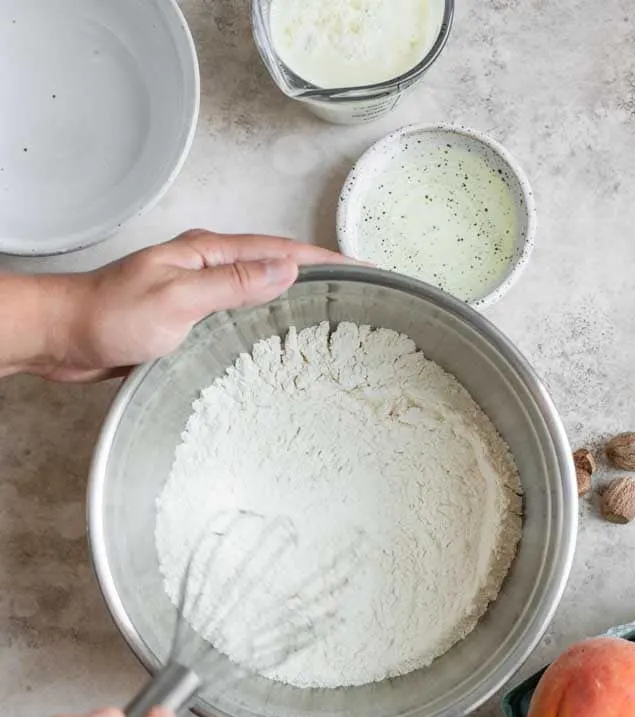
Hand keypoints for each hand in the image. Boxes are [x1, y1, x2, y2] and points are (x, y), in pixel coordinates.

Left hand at [11, 231, 345, 381]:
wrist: (65, 336)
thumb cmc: (110, 315)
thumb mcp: (178, 299)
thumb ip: (232, 284)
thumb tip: (286, 271)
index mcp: (208, 253)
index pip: (281, 251)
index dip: (325, 260)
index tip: (362, 269)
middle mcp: (206, 267)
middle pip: (276, 266)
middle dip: (319, 275)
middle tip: (357, 293)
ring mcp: (198, 292)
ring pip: (259, 291)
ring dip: (294, 297)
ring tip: (331, 315)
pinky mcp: (189, 317)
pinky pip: (238, 314)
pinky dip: (265, 320)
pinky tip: (275, 339)